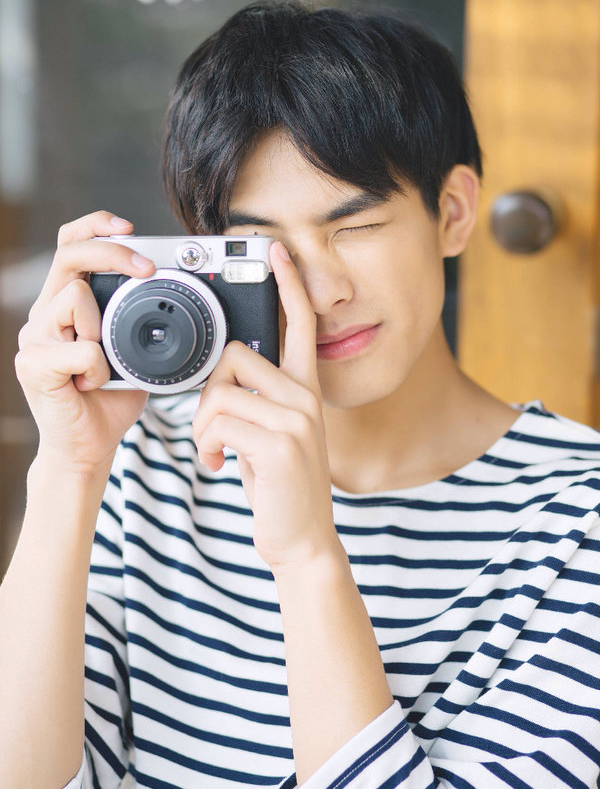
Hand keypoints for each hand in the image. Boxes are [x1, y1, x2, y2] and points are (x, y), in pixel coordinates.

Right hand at [15, 211, 153, 477]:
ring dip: (102, 328)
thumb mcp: (135, 352)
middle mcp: (44, 314)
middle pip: (69, 255)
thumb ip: (141, 322)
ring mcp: (34, 338)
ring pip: (74, 297)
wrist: (87, 448)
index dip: (95, 227)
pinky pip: (81, 349)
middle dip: (112, 253)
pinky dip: (99, 369)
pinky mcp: (34, 365)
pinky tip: (92, 385)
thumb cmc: (109, 400)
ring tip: (103, 362)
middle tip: (146, 269)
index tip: (130, 228)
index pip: (70, 245)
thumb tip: (182, 298)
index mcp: (65, 305)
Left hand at [192, 241, 337, 569]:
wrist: (302, 538)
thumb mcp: (272, 432)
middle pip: (235, 357)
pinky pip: (218, 423)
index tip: (276, 250)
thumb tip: (223, 377)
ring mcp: (296, 419)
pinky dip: (207, 446)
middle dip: (209, 394)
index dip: (289, 285)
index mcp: (304, 389)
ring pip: (220, 392)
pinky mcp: (279, 444)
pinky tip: (221, 465)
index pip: (299, 324)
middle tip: (213, 430)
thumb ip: (257, 397)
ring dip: (203, 426)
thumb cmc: (279, 482)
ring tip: (216, 450)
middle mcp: (305, 397)